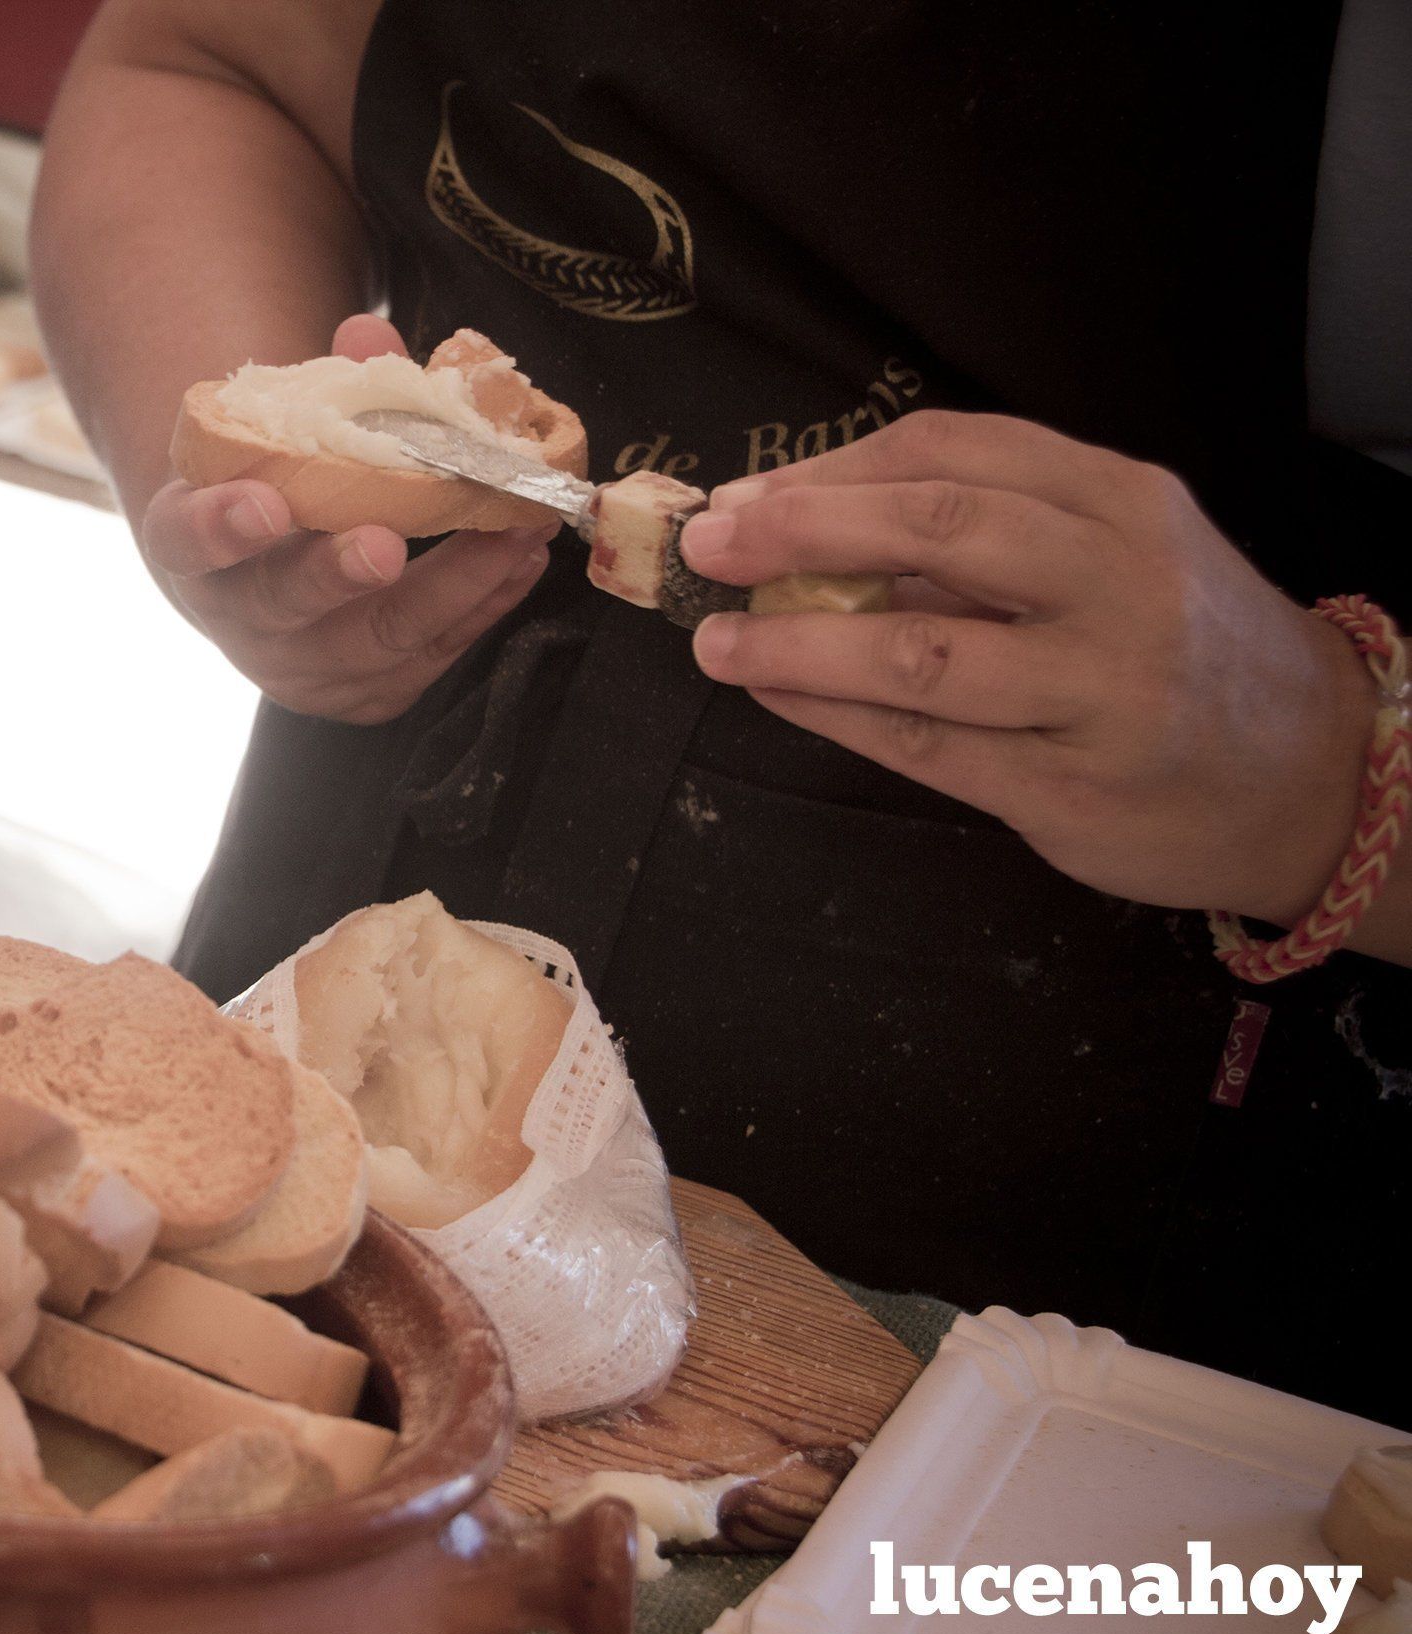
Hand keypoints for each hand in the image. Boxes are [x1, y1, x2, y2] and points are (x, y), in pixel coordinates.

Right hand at [137, 314, 552, 723]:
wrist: (270, 582)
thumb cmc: (275, 488)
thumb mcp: (274, 438)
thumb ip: (322, 390)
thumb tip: (370, 332)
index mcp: (192, 546)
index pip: (185, 541)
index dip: (219, 526)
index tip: (263, 502)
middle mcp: (238, 619)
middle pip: (282, 604)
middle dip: (336, 574)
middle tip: (385, 545)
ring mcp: (302, 668)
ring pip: (377, 639)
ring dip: (454, 583)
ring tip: (512, 530)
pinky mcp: (366, 694)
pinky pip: (430, 655)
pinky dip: (483, 604)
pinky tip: (522, 558)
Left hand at [680, 409, 1378, 925]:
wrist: (1318, 773)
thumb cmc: (1182, 646)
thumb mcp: (1117, 551)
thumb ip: (988, 532)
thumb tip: (804, 523)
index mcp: (1121, 501)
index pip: (955, 452)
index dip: (833, 470)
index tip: (746, 493)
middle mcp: (1119, 584)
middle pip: (937, 528)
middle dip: (802, 531)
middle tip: (709, 545)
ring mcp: (1101, 690)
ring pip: (920, 652)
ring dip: (797, 642)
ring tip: (717, 640)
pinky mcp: (1072, 787)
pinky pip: (927, 746)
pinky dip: (835, 715)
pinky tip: (776, 693)